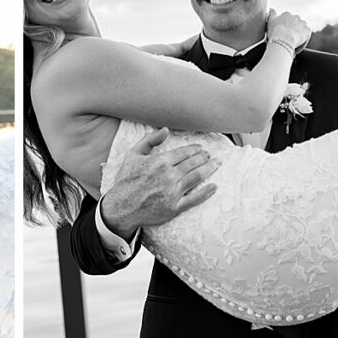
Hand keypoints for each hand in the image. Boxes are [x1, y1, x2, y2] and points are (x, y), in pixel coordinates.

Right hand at [100, 128, 219, 238]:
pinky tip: (214, 186)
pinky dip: (206, 192)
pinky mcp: (174, 208)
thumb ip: (149, 140)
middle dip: (204, 157)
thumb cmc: (126, 180)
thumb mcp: (133, 155)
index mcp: (160, 162)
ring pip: (197, 177)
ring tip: (217, 164)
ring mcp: (172, 192)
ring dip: (209, 169)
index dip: (195, 149)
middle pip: (193, 163)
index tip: (201, 149)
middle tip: (210, 155)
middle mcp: (168, 176)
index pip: (184, 153)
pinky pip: (195, 199)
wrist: (120, 207)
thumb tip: (166, 130)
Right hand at [266, 9, 310, 50]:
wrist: (283, 40)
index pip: (287, 19)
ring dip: (298, 35)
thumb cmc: (275, 31)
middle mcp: (296, 17)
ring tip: (292, 43)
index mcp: (287, 14)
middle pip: (295, 24)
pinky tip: (296, 47)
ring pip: (301, 29)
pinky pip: (306, 36)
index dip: (284, 27)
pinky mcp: (308, 30)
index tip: (282, 33)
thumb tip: (271, 9)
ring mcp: (303, 23)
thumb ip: (271, 14)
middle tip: (287, 39)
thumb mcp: (270, 21)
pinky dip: (302, 41)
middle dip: (292, 30)